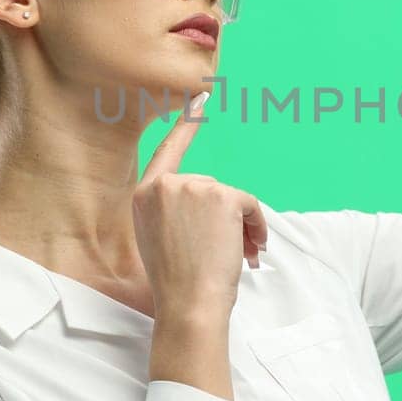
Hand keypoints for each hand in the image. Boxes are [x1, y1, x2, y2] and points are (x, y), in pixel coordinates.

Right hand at [132, 91, 268, 322]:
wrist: (189, 304)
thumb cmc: (177, 283)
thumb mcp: (160, 239)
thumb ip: (175, 212)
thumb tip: (211, 204)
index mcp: (144, 195)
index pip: (167, 151)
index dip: (187, 124)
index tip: (201, 96)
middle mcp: (165, 184)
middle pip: (210, 188)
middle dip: (225, 218)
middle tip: (231, 252)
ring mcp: (192, 187)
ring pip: (231, 198)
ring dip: (243, 227)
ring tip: (240, 257)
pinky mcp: (220, 195)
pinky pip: (249, 204)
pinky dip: (257, 227)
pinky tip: (249, 249)